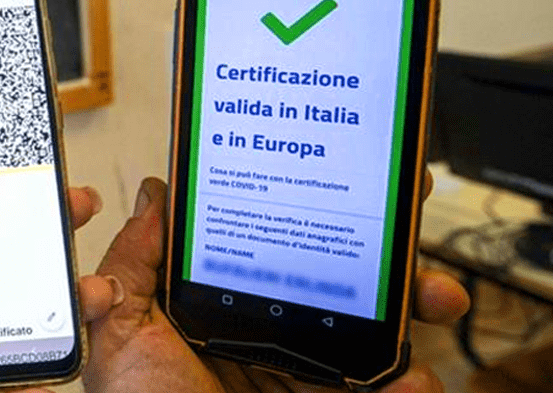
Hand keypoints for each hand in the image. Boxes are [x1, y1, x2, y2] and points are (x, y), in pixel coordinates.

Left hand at [85, 175, 470, 392]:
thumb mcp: (121, 327)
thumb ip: (136, 260)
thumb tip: (159, 195)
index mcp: (222, 306)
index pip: (275, 247)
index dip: (313, 212)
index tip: (346, 181)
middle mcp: (269, 336)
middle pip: (340, 282)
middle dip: (384, 251)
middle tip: (406, 228)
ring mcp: (304, 376)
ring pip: (374, 332)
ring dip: (414, 306)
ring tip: (431, 297)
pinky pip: (382, 390)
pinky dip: (411, 383)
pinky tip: (413, 375)